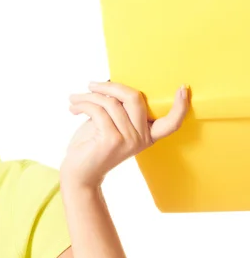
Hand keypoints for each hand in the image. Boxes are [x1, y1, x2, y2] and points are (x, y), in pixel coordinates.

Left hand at [60, 81, 188, 188]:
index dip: (180, 106)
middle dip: (111, 86)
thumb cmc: (91, 147)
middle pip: (135, 98)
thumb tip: (111, 83)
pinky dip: (83, 104)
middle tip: (91, 85)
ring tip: (74, 99)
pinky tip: (73, 107)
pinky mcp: (112, 140)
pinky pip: (98, 110)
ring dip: (88, 96)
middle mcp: (141, 138)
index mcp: (146, 135)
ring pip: (111, 103)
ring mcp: (128, 140)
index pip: (171, 123)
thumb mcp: (108, 124)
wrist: (78, 174)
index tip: (183, 88)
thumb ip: (116, 107)